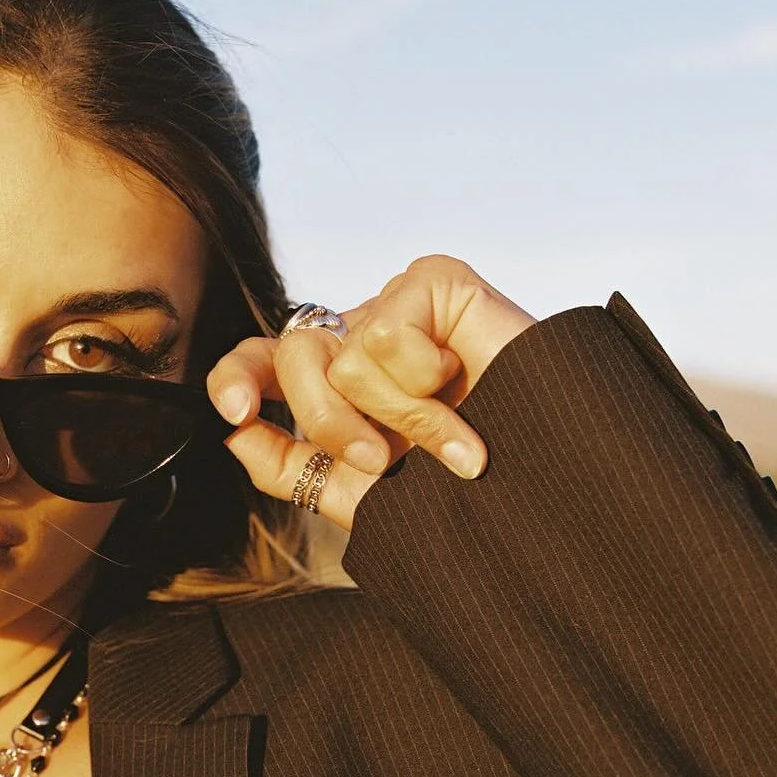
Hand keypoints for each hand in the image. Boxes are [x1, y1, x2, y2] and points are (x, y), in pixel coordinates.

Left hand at [208, 255, 536, 530]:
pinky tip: (464, 384)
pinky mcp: (436, 282)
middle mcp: (358, 338)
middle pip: (295, 355)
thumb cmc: (456, 494)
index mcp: (334, 382)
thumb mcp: (354, 493)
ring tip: (450, 438)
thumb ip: (286, 466)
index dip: (237, 376)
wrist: (542, 492)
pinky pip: (389, 330)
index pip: (261, 359)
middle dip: (331, 423)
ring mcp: (397, 306)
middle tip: (382, 461)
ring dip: (399, 415)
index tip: (236, 412)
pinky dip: (424, 378)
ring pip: (345, 354)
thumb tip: (234, 431)